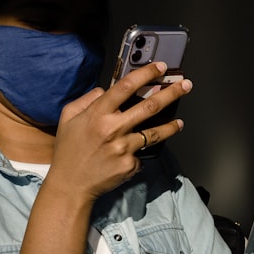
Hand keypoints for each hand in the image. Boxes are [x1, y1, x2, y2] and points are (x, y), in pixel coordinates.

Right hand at [46, 62, 191, 199]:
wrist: (70, 185)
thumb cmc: (68, 151)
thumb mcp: (68, 118)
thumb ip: (87, 100)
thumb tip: (105, 90)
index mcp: (97, 114)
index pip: (126, 87)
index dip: (146, 74)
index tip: (161, 67)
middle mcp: (113, 129)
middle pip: (150, 106)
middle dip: (171, 93)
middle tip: (186, 85)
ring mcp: (124, 148)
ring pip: (154, 133)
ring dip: (171, 126)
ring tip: (179, 122)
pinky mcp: (130, 165)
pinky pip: (141, 154)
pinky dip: (139, 153)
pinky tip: (133, 155)